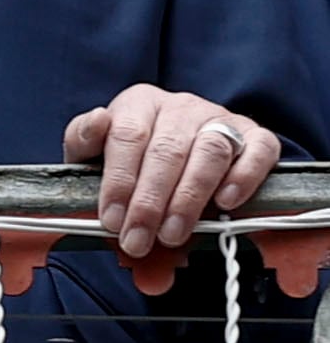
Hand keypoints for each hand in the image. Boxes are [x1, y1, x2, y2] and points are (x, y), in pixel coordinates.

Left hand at [64, 85, 279, 256]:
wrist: (183, 151)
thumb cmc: (134, 157)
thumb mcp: (96, 152)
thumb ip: (84, 143)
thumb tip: (96, 121)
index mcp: (139, 103)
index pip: (127, 136)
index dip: (118, 181)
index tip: (111, 220)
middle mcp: (181, 106)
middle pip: (167, 150)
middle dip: (150, 202)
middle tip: (139, 239)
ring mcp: (221, 119)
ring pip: (210, 153)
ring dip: (190, 199)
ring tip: (173, 234)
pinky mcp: (256, 136)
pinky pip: (258, 151)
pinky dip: (244, 177)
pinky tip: (226, 203)